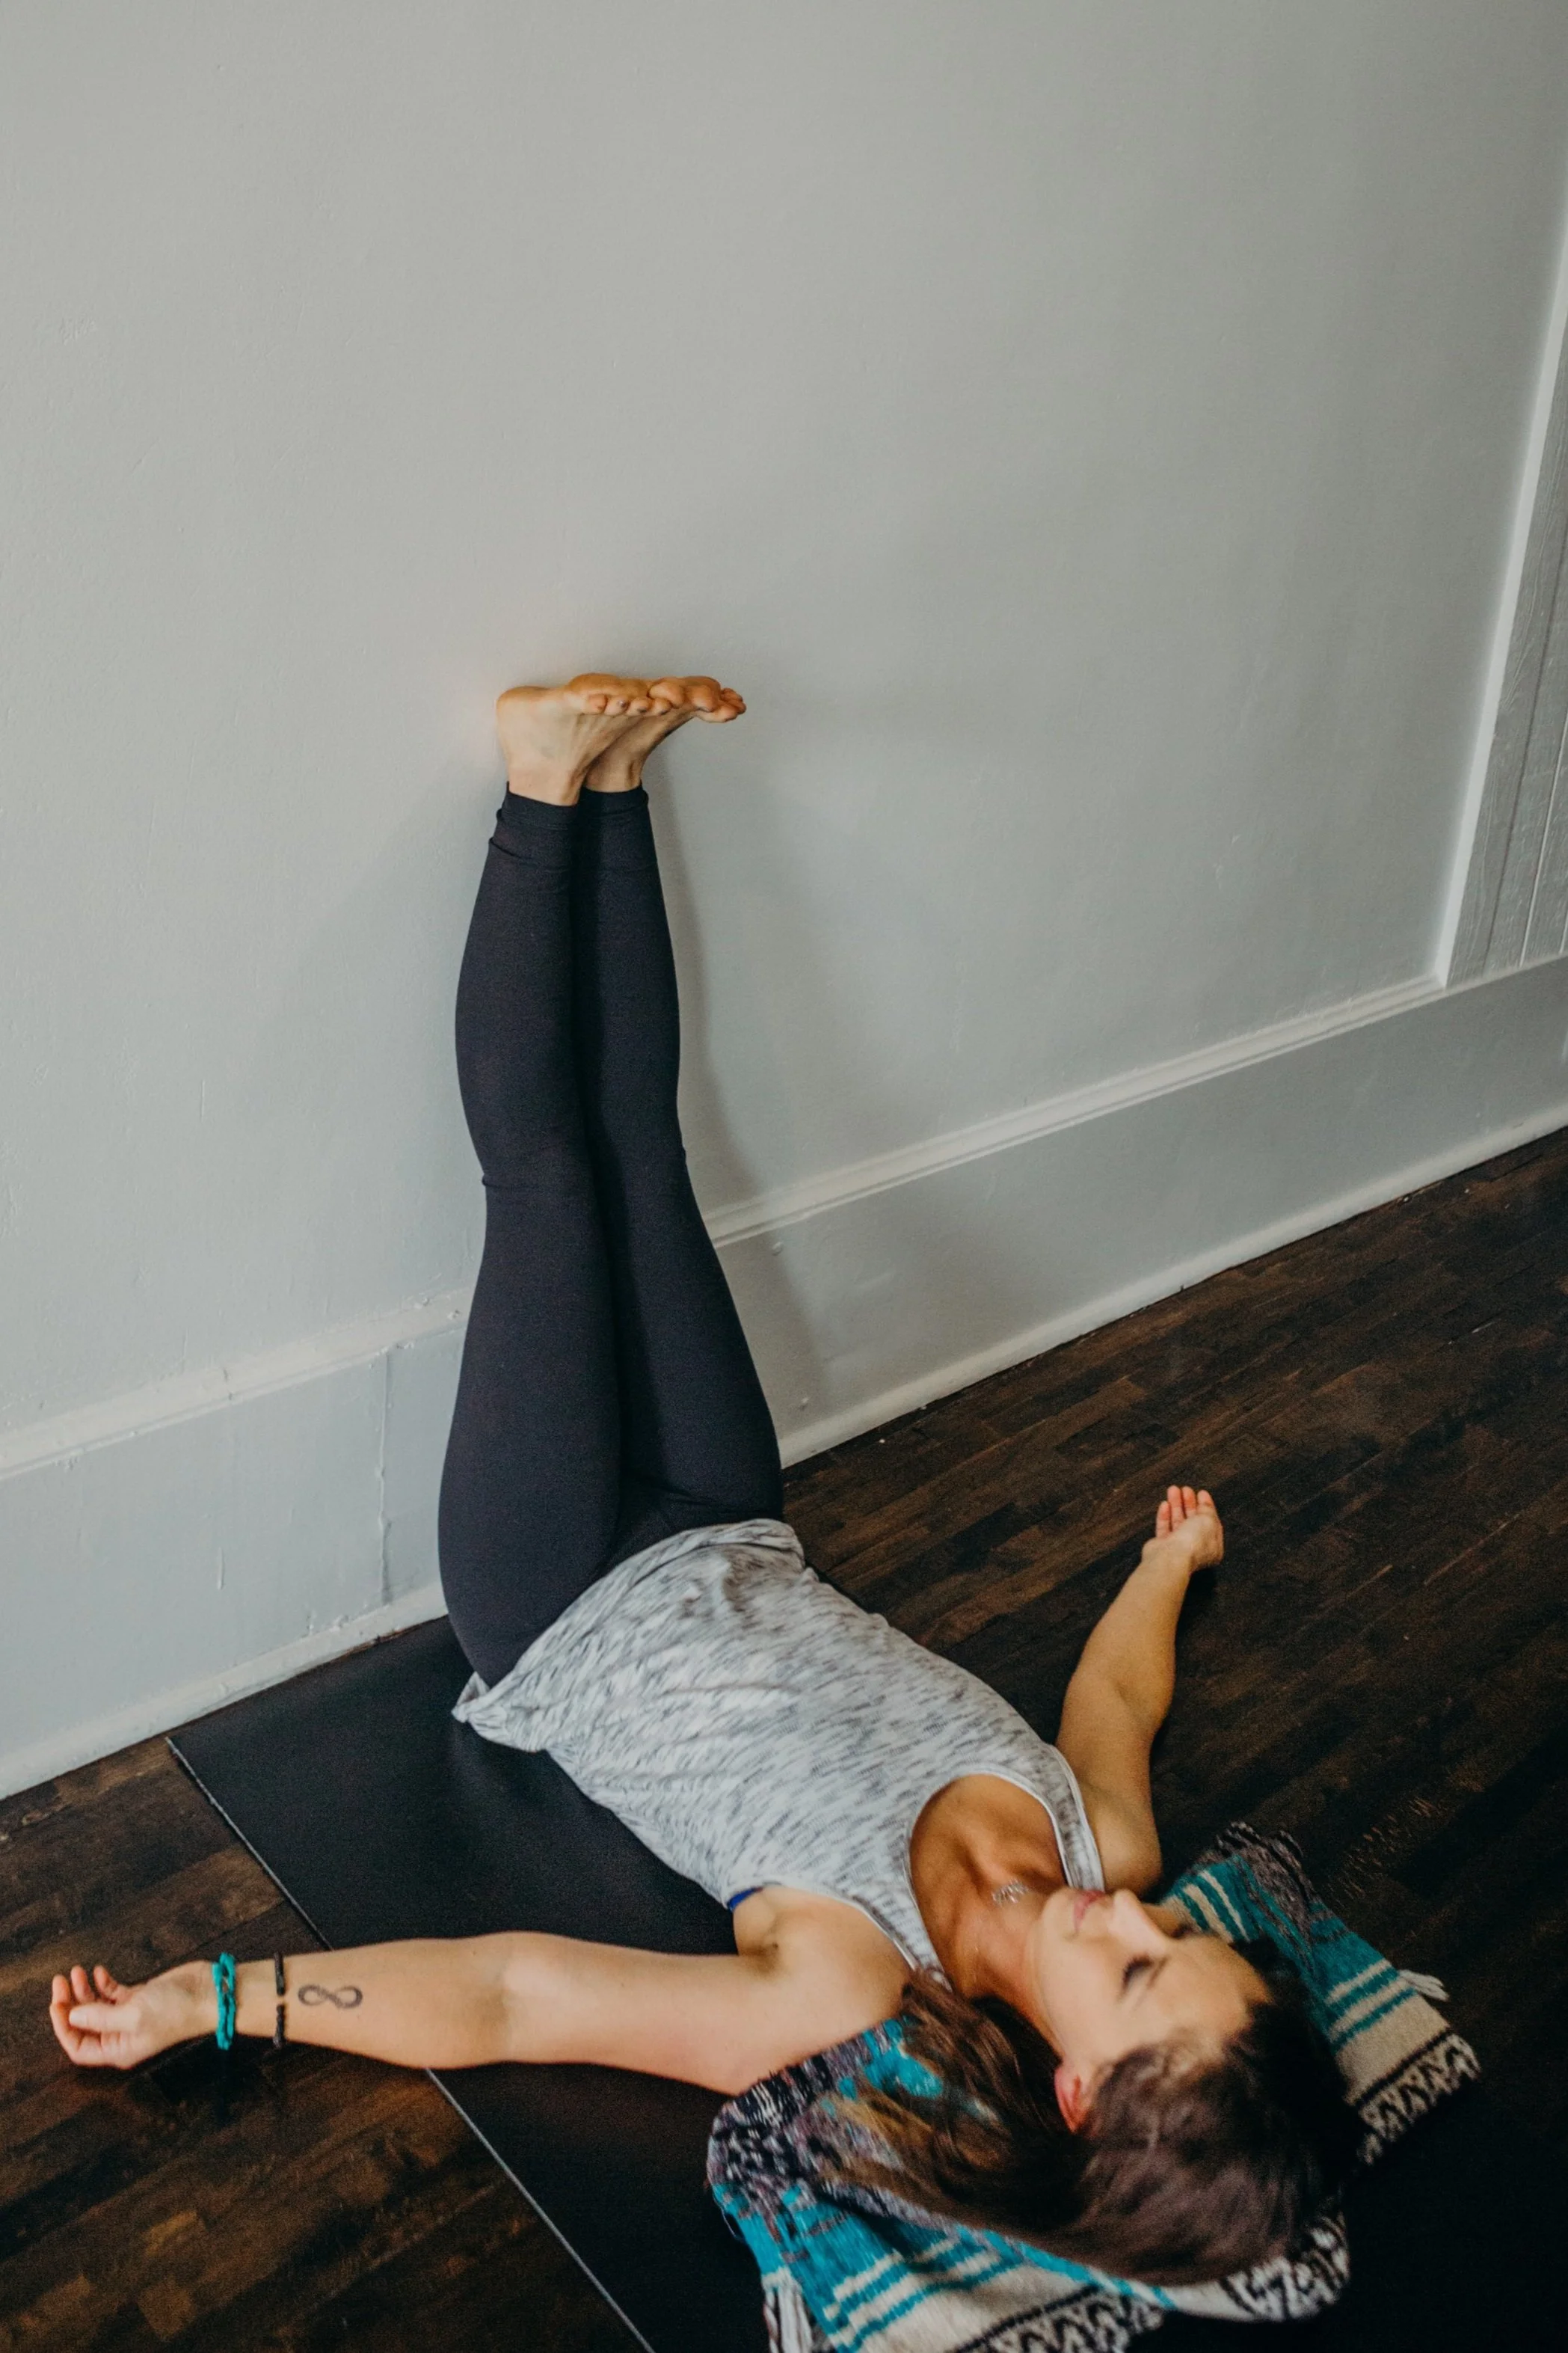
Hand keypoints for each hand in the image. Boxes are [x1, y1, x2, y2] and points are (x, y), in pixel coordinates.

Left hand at [49, 1960, 208, 2068]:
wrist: (209, 1994)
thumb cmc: (175, 2011)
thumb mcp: (133, 2015)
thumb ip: (99, 2017)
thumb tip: (71, 2016)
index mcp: (117, 2049)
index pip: (78, 2046)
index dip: (62, 2027)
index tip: (56, 2004)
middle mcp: (120, 2035)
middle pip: (84, 2024)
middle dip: (69, 2003)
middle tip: (60, 1981)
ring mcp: (130, 2016)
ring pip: (95, 2006)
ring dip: (84, 1990)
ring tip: (78, 1971)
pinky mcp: (140, 1998)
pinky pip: (113, 1993)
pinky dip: (103, 1983)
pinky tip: (99, 1971)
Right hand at [1145, 1484, 1223, 1574]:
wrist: (1171, 1558)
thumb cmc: (1193, 1544)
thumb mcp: (1208, 1521)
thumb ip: (1207, 1510)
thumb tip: (1205, 1503)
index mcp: (1213, 1546)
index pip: (1211, 1522)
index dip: (1206, 1506)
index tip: (1201, 1493)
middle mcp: (1196, 1547)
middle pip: (1193, 1521)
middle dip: (1189, 1503)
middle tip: (1186, 1489)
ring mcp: (1179, 1547)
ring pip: (1178, 1522)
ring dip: (1176, 1505)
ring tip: (1173, 1490)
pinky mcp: (1163, 1546)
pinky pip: (1165, 1528)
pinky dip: (1165, 1516)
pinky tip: (1165, 1505)